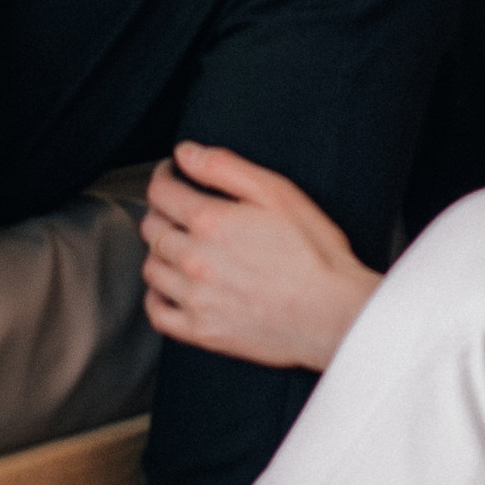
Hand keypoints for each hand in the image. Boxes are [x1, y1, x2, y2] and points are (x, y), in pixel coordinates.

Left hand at [139, 140, 381, 370]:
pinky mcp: (202, 332)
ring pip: (151, 268)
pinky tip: (170, 287)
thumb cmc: (315, 254)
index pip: (161, 192)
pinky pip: (157, 313)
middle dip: (160, 211)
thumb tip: (186, 153)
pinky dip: (156, 297)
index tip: (171, 174)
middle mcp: (194, 260)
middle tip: (175, 207)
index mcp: (210, 222)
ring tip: (177, 244)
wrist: (333, 314)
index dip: (162, 176)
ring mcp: (195, 299)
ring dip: (159, 251)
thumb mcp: (277, 193)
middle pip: (151, 229)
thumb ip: (225, 167)